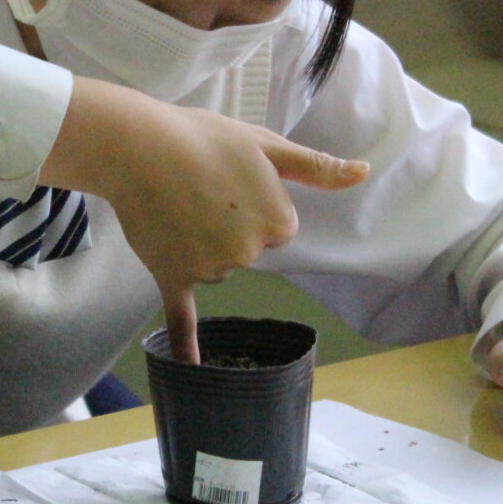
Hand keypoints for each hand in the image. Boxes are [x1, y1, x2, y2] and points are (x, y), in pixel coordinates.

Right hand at [42, 77, 367, 362]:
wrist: (137, 146)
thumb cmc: (203, 137)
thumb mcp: (267, 144)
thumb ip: (317, 167)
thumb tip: (365, 173)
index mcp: (278, 222)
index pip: (277, 224)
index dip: (253, 198)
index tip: (230, 177)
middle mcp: (249, 253)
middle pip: (247, 247)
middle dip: (227, 221)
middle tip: (199, 185)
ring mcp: (212, 268)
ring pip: (215, 265)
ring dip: (198, 242)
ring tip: (176, 201)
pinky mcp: (175, 276)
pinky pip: (184, 317)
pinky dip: (187, 344)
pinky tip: (189, 366)